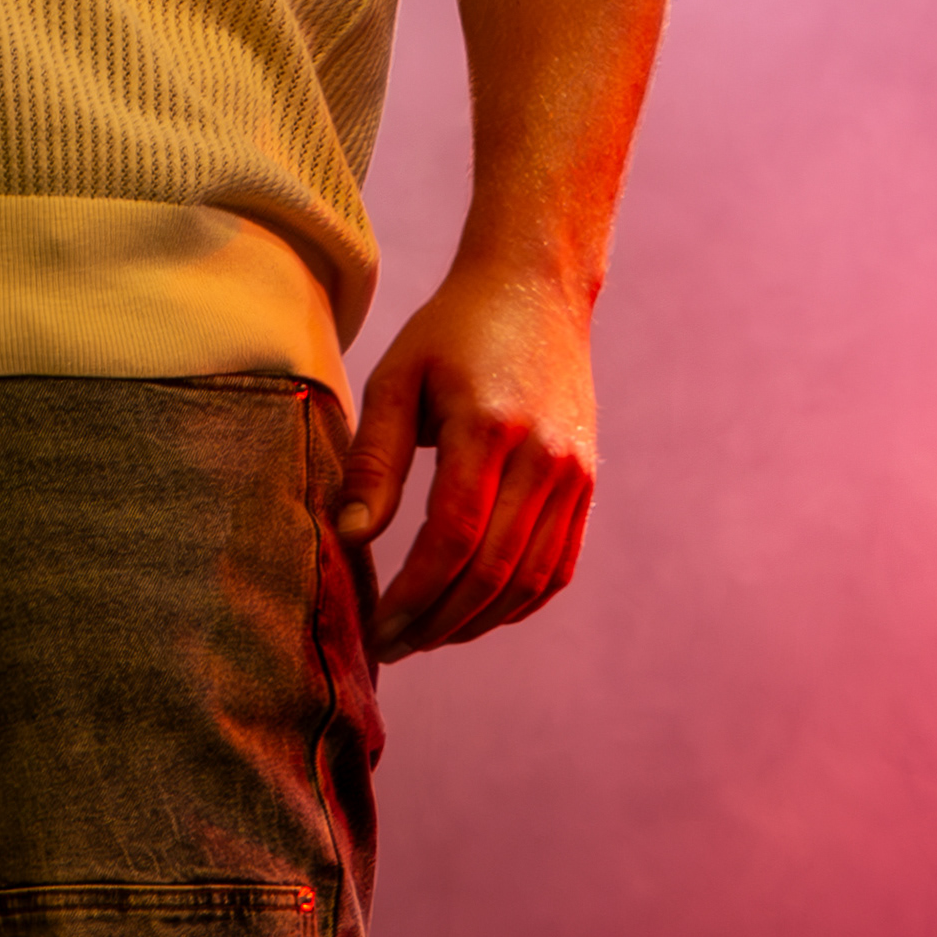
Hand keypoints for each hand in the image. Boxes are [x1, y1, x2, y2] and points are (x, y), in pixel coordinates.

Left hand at [333, 250, 597, 656]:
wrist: (535, 289)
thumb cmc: (451, 332)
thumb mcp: (397, 378)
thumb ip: (374, 460)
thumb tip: (350, 538)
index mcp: (488, 429)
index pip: (451, 539)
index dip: (413, 596)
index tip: (378, 629)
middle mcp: (543, 459)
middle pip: (492, 571)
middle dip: (438, 622)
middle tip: (392, 647)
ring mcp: (573, 475)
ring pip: (529, 580)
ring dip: (476, 621)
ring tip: (426, 636)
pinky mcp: (586, 484)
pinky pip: (558, 566)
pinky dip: (518, 602)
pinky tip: (477, 613)